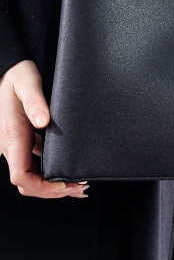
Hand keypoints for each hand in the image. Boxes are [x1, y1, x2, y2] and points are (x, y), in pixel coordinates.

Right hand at [0, 60, 87, 198]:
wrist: (8, 69)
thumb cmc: (16, 75)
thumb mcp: (27, 83)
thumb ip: (35, 101)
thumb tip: (43, 120)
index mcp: (12, 136)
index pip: (21, 176)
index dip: (42, 187)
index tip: (64, 184)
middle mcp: (12, 145)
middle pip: (28, 183)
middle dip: (52, 191)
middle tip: (79, 188)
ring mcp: (17, 144)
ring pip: (32, 175)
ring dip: (53, 184)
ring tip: (77, 185)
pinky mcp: (24, 139)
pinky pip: (35, 163)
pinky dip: (51, 171)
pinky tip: (67, 169)